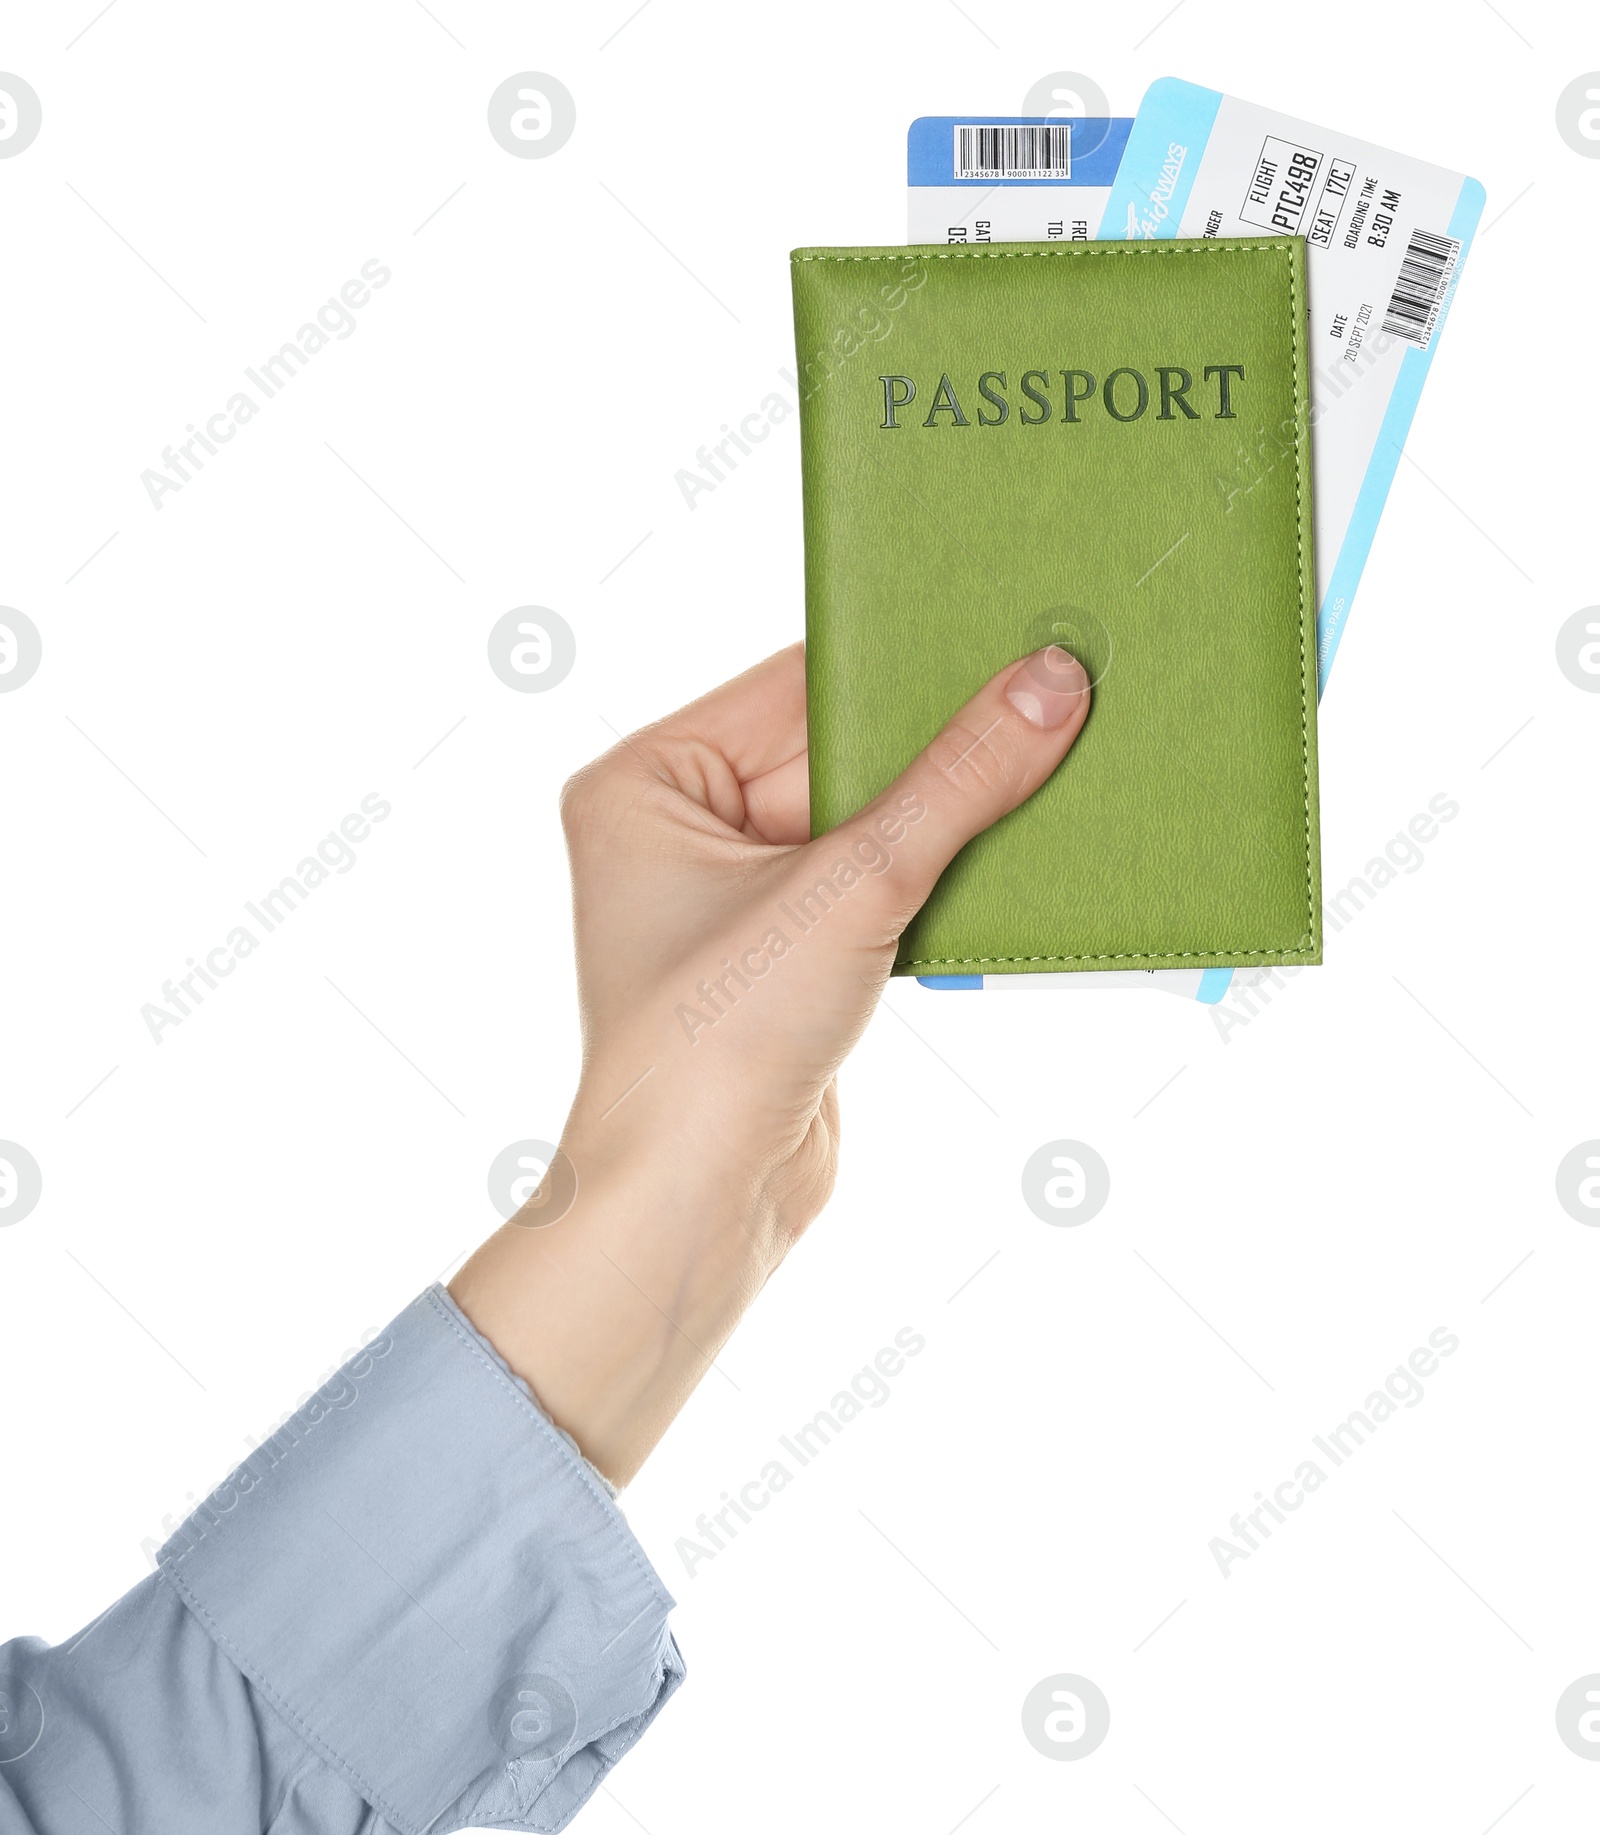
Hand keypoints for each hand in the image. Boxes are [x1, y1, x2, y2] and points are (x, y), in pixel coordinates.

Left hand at [451, 642, 1089, 1482]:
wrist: (697, 1208)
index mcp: (649, 782)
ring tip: (1052, 765)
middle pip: (837, 754)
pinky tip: (1017, 852)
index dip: (903, 665)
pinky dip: (940, 877)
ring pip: (867, 824)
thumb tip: (1047, 685)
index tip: (1006, 634)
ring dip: (949, 816)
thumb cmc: (717, 1044)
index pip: (796, 686)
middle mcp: (680, 829)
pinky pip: (877, 888)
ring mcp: (735, 899)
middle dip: (937, 746)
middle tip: (1049, 695)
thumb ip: (954, 784)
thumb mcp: (850, 888)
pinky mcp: (787, 959)